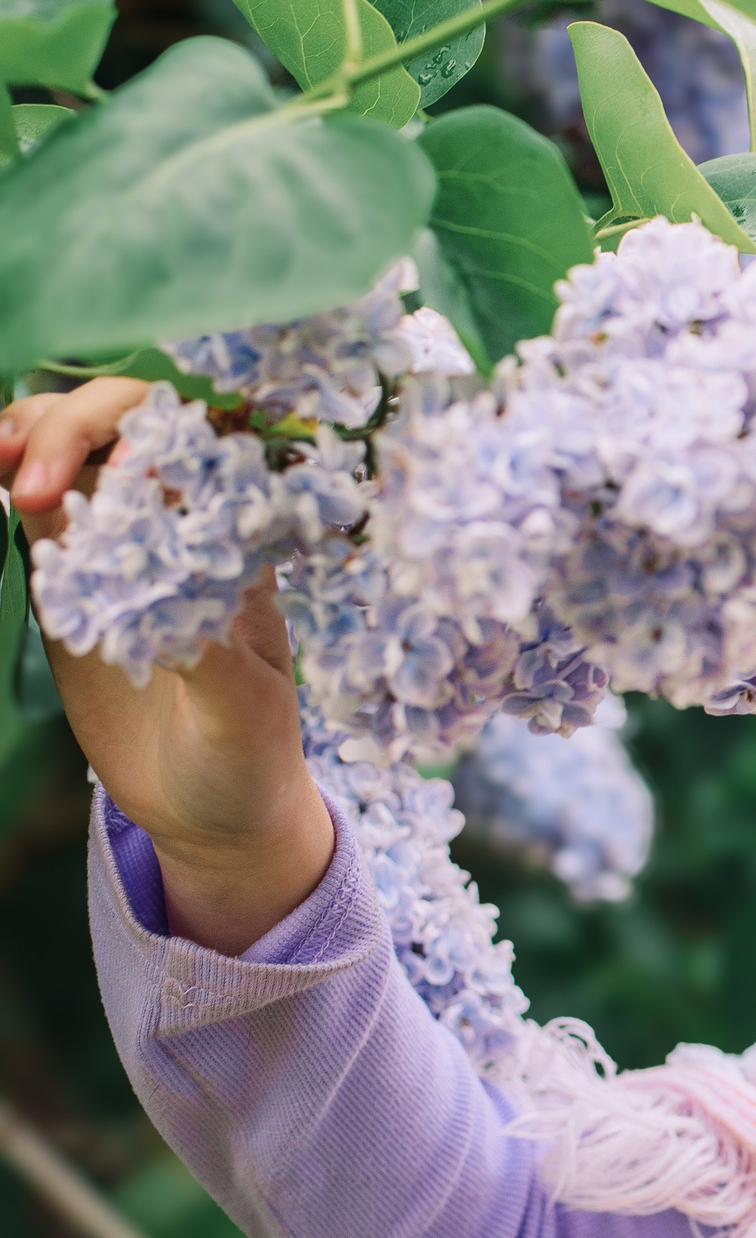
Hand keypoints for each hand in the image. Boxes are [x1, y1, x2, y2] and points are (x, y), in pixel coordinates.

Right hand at [1, 379, 333, 954]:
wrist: (211, 809)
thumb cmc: (249, 757)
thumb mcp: (242, 716)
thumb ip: (212, 659)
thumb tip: (173, 601)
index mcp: (245, 548)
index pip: (208, 449)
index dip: (157, 435)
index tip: (116, 469)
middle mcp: (186, 530)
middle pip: (132, 429)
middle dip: (75, 427)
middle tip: (26, 480)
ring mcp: (125, 549)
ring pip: (77, 454)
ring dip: (35, 438)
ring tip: (2, 466)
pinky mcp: (73, 581)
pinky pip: (40, 511)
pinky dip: (13, 480)